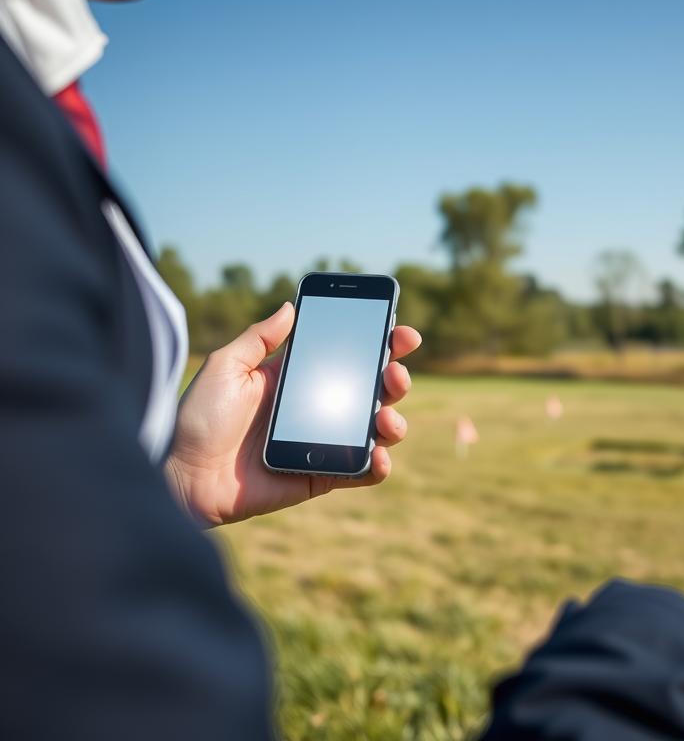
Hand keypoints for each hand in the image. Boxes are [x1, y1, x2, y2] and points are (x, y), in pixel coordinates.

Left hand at [165, 303, 420, 526]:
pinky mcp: (319, 475)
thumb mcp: (225, 366)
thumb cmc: (196, 418)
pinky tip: (379, 455)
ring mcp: (320, 442)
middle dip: (394, 379)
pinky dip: (378, 464)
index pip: (347, 356)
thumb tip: (291, 306)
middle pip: (370, 390)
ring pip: (373, 429)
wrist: (181, 476)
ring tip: (386, 418)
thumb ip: (260, 338)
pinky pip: (359, 471)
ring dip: (392, 420)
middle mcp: (314, 408)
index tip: (402, 335)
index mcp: (295, 378)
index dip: (380, 344)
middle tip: (394, 375)